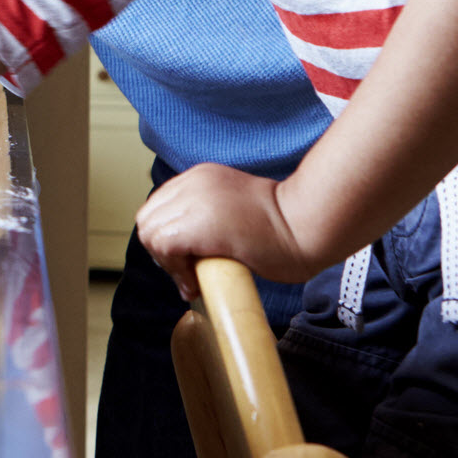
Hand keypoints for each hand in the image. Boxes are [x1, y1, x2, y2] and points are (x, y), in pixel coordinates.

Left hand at [134, 163, 310, 300]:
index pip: (159, 206)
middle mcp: (193, 182)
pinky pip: (162, 246)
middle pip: (148, 218)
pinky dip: (172, 268)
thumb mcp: (236, 210)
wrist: (309, 224)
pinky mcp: (197, 223)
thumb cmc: (286, 227)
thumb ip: (209, 217)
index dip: (166, 237)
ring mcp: (194, 200)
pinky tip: (194, 281)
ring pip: (150, 232)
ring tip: (192, 278)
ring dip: (166, 262)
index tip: (186, 259)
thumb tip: (184, 248)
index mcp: (201, 177)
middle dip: (161, 250)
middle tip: (186, 272)